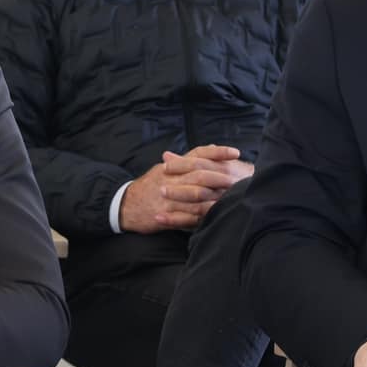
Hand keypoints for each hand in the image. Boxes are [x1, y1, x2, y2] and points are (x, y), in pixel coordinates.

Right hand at [118, 145, 248, 232]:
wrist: (125, 205)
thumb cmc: (148, 187)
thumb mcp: (164, 170)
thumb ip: (185, 161)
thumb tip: (206, 151)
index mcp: (173, 167)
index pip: (197, 154)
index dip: (217, 152)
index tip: (235, 152)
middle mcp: (171, 179)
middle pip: (200, 173)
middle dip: (221, 175)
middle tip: (240, 177)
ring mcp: (169, 197)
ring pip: (196, 194)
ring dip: (216, 196)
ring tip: (234, 197)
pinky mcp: (166, 214)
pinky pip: (188, 215)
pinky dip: (202, 215)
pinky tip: (216, 216)